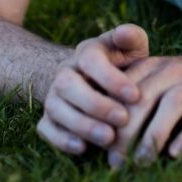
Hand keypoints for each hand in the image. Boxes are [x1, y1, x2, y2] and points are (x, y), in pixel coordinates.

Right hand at [37, 24, 148, 154]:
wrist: (98, 83)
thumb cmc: (122, 64)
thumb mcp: (131, 47)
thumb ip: (131, 37)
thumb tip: (123, 33)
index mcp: (86, 52)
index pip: (91, 60)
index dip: (111, 78)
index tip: (136, 96)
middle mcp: (65, 72)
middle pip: (68, 84)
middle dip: (96, 104)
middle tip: (123, 119)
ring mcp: (53, 95)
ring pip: (56, 108)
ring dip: (82, 125)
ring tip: (109, 138)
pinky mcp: (48, 118)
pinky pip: (45, 129)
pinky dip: (61, 139)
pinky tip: (83, 148)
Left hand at [106, 50, 181, 166]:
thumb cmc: (180, 82)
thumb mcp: (154, 79)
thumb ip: (129, 97)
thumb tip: (97, 134)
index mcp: (151, 65)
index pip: (124, 90)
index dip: (109, 118)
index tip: (98, 145)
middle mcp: (172, 70)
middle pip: (144, 99)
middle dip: (127, 132)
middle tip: (115, 162)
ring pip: (171, 105)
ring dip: (154, 136)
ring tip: (141, 163)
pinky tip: (175, 154)